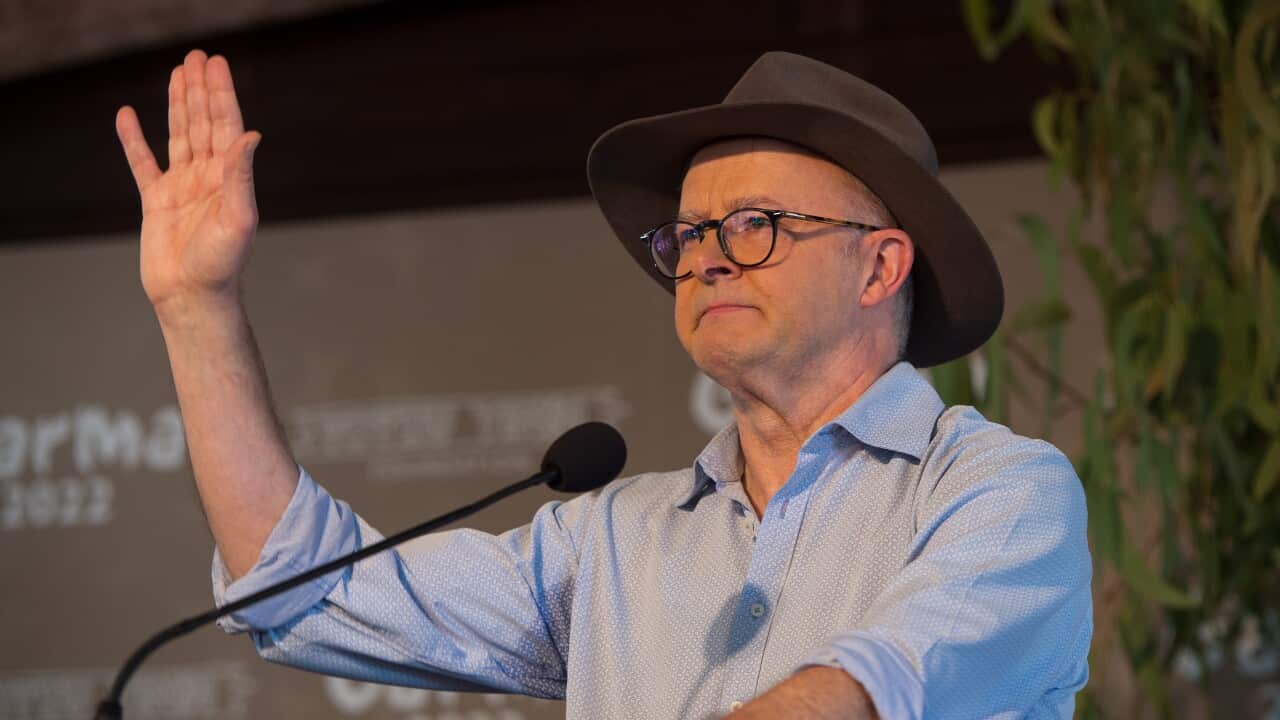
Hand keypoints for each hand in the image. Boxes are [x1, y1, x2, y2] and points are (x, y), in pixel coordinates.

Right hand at [115, 49, 260, 314]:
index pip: (226, 127)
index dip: (221, 94)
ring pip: (179, 136)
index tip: (215, 65)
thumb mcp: (238, 218)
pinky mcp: (156, 201)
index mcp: (230, 179)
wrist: (191, 297)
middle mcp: (208, 179)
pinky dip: (134, 139)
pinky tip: (128, 115)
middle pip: (203, 124)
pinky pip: (142, 163)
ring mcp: (182, 188)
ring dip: (178, 104)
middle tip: (198, 57)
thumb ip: (240, 175)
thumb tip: (249, 134)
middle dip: (201, 90)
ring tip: (177, 73)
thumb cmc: (220, 265)